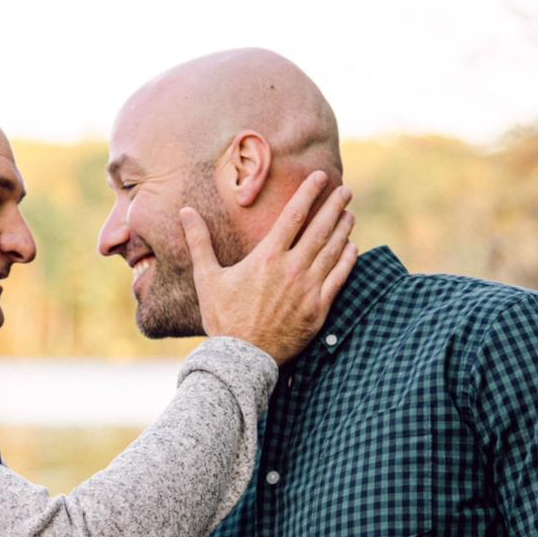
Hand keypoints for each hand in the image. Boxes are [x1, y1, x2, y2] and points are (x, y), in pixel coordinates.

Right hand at [182, 171, 356, 365]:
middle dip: (334, 206)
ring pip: (333, 251)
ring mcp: (308, 289)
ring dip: (343, 230)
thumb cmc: (223, 319)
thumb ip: (199, 242)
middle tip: (345, 191)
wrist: (241, 359)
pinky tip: (353, 249)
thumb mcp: (206, 278)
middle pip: (320, 229)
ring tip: (350, 215)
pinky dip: (348, 261)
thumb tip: (184, 211)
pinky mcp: (318, 309)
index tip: (320, 177)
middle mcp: (292, 269)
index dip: (309, 192)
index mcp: (267, 257)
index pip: (294, 215)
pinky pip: (339, 279)